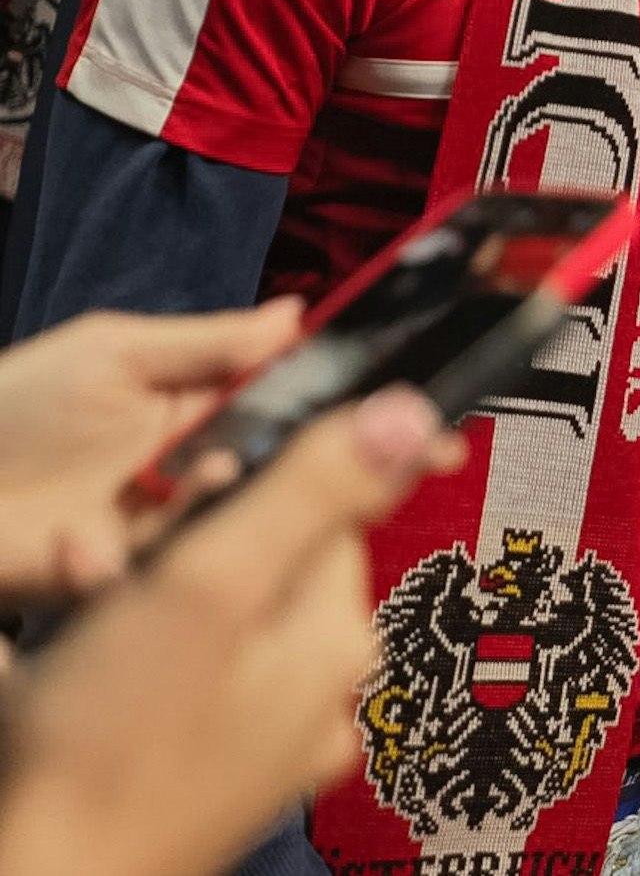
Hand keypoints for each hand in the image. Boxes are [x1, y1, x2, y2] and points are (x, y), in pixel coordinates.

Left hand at [0, 301, 301, 603]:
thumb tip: (299, 312)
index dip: (316, 406)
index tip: (346, 401)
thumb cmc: (15, 406)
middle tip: (235, 456)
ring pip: (226, 530)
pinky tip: (87, 543)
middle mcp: (194, 476)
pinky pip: (159, 580)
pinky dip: (126, 563)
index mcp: (199, 413)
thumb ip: (208, 343)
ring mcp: (163, 535)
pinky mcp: (124, 586)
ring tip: (170, 490)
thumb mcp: (112, 353)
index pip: (282, 408)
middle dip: (270, 466)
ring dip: (201, 511)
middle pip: (271, 476)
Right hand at [0, 387, 461, 875]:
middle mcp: (322, 691)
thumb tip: (406, 415)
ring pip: (215, 624)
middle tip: (112, 579)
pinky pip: (183, 686)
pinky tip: (85, 675)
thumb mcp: (211, 584)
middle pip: (263, 568)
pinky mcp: (210, 772)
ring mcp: (268, 740)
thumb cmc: (107, 749)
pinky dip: (134, 667)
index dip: (239, 496)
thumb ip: (312, 492)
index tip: (180, 517)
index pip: (326, 512)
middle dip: (178, 558)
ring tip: (86, 630)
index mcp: (341, 639)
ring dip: (142, 608)